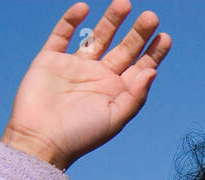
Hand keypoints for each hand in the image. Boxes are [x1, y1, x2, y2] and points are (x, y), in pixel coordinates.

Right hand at [1, 1, 170, 170]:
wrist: (40, 140)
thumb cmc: (80, 135)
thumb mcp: (114, 118)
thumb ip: (135, 96)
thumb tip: (152, 71)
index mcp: (114, 92)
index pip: (138, 66)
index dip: (152, 52)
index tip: (165, 37)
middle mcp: (97, 77)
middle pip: (122, 48)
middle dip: (137, 32)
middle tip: (151, 16)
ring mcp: (74, 67)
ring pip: (97, 37)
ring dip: (111, 20)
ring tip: (125, 3)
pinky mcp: (50, 60)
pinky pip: (62, 35)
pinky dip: (71, 20)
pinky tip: (84, 8)